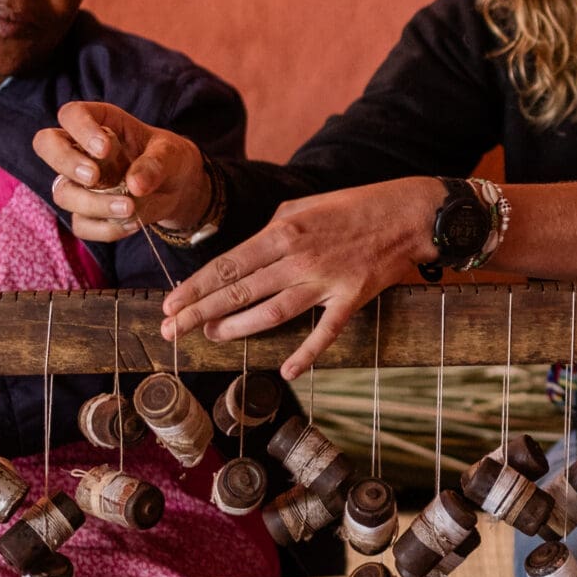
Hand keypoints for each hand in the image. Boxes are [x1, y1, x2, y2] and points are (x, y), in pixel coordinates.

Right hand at [32, 102, 210, 242]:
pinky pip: (81, 225)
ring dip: (94, 204)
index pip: (71, 114)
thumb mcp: (172, 154)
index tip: (104, 149)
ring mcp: (79, 183)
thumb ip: (156, 164)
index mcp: (100, 123)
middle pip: (46, 145)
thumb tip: (135, 185)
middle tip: (94, 177)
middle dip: (66, 162)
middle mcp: (81, 150)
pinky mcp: (86, 212)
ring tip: (130, 207)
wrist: (180, 189)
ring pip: (63, 192)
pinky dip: (106, 228)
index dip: (80, 129)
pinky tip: (133, 223)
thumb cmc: (170, 159)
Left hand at [157, 177, 442, 378]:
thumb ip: (272, 232)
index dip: (195, 287)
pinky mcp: (351, 298)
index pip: (227, 265)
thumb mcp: (303, 207)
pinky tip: (287, 370)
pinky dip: (307, 353)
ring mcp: (325, 281)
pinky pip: (325, 331)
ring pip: (272, 311)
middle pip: (240, 291)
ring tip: (211, 337)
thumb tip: (245, 256)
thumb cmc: (353, 207)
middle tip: (171, 331)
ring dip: (238, 328)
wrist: (407, 214)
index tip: (170, 304)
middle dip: (200, 311)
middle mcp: (298, 258)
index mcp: (282, 232)